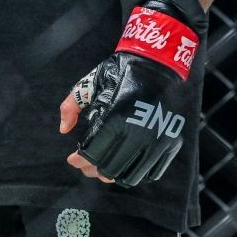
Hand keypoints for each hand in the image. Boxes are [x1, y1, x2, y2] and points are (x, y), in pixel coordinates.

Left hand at [62, 0, 198, 186]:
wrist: (159, 61)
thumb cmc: (122, 71)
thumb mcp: (91, 82)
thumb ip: (71, 105)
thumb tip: (64, 130)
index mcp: (116, 118)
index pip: (92, 154)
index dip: (79, 160)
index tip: (73, 158)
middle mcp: (138, 132)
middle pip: (109, 169)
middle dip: (92, 170)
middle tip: (87, 165)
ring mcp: (158, 139)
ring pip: (130, 176)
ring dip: (114, 175)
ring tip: (105, 167)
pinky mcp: (172, 141)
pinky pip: (153, 172)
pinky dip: (137, 172)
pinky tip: (127, 163)